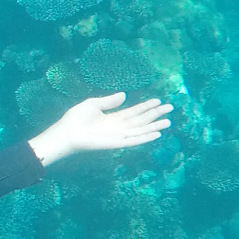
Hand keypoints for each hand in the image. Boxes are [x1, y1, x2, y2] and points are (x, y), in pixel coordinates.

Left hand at [28, 95, 172, 167]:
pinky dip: (145, 137)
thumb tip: (124, 95)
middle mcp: (118, 127)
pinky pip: (134, 140)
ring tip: (168, 121)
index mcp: (113, 118)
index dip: (146, 106)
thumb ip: (109, 101)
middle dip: (155, 114)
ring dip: (155, 126)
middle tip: (171, 108)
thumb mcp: (93, 104)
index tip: (159, 101)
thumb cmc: (76, 119)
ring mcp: (118, 136)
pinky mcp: (116, 143)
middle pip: (141, 120)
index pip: (134, 111)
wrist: (67, 133)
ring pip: (141, 130)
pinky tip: (156, 134)